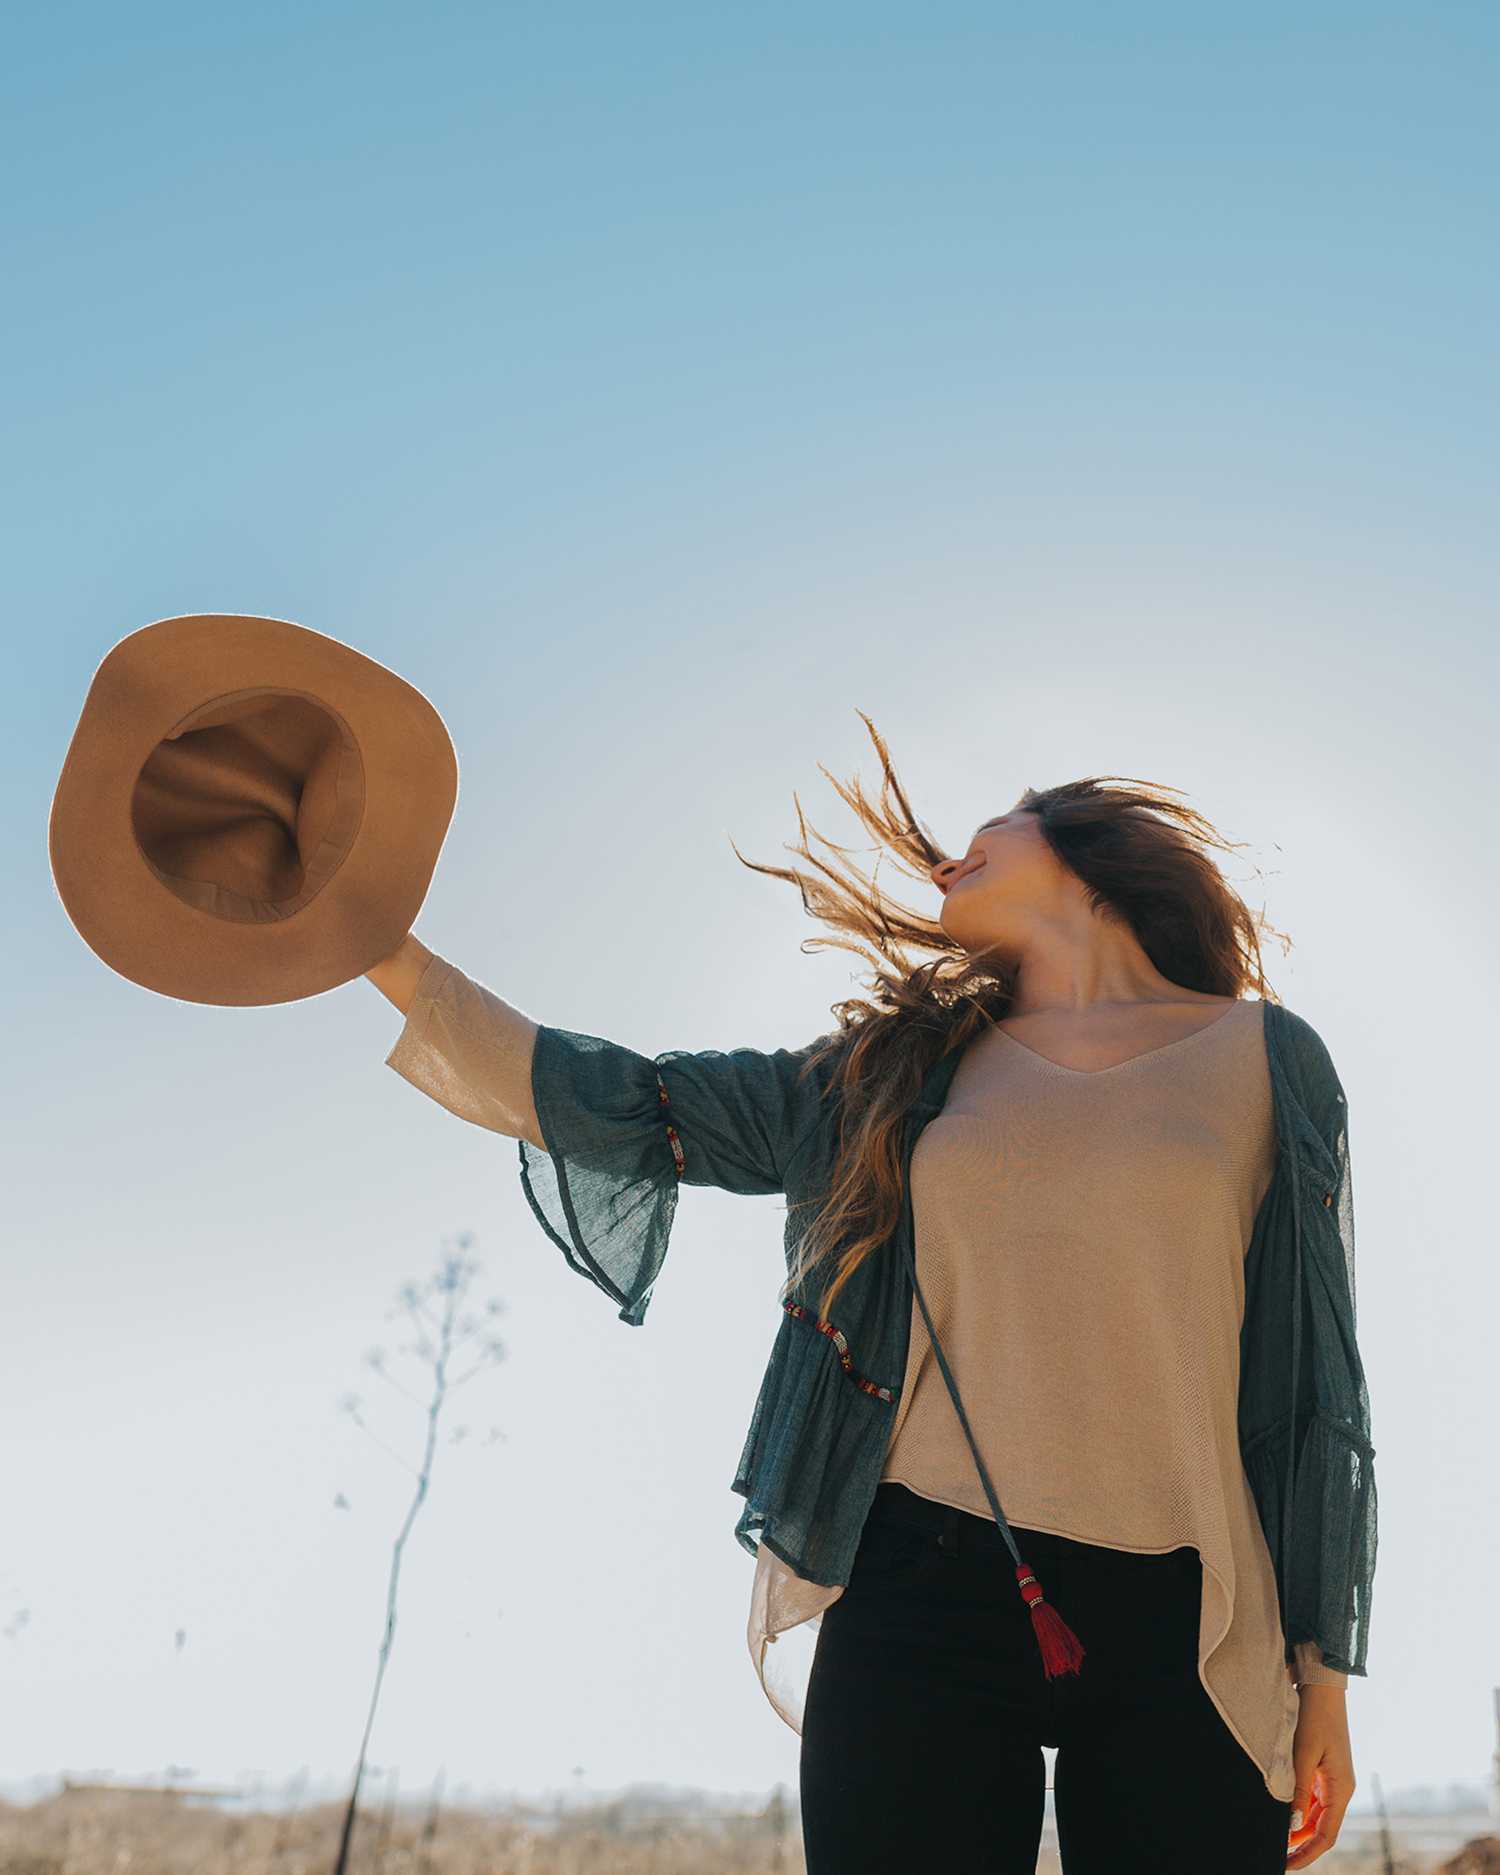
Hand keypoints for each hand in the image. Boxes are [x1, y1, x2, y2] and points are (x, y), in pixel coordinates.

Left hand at [1285, 1685, 1354, 1865]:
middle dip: (1300, 1845)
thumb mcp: (1303, 1753)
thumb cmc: (1314, 1716)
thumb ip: (1299, 1790)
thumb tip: (1293, 1825)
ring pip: (1316, 1816)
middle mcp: (1340, 1789)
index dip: (1308, 1853)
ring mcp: (1332, 1780)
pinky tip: (1283, 1816)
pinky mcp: (1323, 1770)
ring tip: (1275, 1841)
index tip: (1287, 1865)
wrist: (1322, 1686)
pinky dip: (1299, 1812)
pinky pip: (1313, 1800)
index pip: (1327, 1835)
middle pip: (1321, 1829)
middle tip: (1276, 1857)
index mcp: (1340, 1789)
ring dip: (1298, 1830)